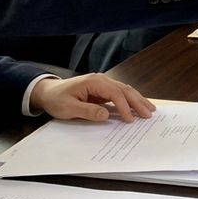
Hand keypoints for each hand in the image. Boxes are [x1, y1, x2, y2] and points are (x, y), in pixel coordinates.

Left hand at [29, 74, 155, 122]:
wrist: (48, 92)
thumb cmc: (56, 99)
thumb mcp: (68, 108)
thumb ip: (87, 111)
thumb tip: (106, 115)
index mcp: (94, 82)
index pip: (114, 93)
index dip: (124, 106)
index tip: (130, 119)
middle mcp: (101, 80)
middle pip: (124, 89)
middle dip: (137, 102)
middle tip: (148, 114)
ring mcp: (103, 83)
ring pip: (125, 90)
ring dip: (137, 99)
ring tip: (149, 109)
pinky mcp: (103, 90)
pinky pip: (120, 94)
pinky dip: (130, 99)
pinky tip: (138, 105)